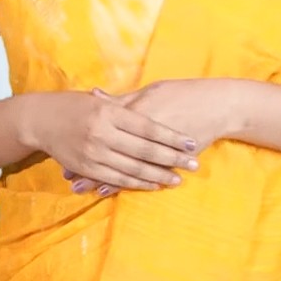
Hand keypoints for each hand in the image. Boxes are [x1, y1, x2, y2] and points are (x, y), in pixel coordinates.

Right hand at [24, 90, 200, 192]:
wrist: (40, 119)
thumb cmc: (74, 105)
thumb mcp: (101, 100)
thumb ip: (126, 105)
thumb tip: (154, 112)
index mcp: (110, 112)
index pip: (148, 127)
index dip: (171, 137)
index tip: (191, 143)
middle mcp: (103, 132)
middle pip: (145, 149)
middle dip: (172, 158)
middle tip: (193, 164)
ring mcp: (94, 152)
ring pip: (133, 168)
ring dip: (158, 175)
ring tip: (179, 178)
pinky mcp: (87, 167)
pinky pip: (117, 179)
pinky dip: (137, 183)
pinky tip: (153, 184)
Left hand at [64, 80, 238, 195]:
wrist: (215, 105)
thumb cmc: (182, 94)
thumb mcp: (149, 91)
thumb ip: (122, 98)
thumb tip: (96, 94)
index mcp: (134, 110)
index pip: (102, 128)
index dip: (84, 140)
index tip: (66, 152)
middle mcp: (139, 130)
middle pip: (107, 149)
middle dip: (87, 163)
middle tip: (67, 175)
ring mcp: (153, 146)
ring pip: (121, 165)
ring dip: (100, 177)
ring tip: (81, 187)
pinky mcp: (165, 157)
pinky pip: (140, 172)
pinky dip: (122, 182)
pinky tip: (107, 190)